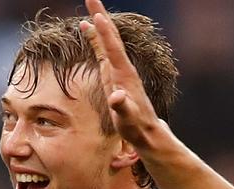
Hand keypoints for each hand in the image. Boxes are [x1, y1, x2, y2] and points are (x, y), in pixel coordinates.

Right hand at [80, 0, 163, 147]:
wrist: (146, 131)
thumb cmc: (135, 126)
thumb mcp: (127, 118)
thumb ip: (121, 107)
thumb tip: (116, 98)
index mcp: (124, 74)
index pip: (113, 49)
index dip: (104, 33)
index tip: (96, 15)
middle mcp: (122, 67)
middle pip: (111, 37)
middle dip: (101, 17)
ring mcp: (118, 69)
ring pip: (107, 41)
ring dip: (98, 23)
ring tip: (89, 7)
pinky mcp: (113, 74)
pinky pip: (103, 50)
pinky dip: (95, 38)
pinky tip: (87, 30)